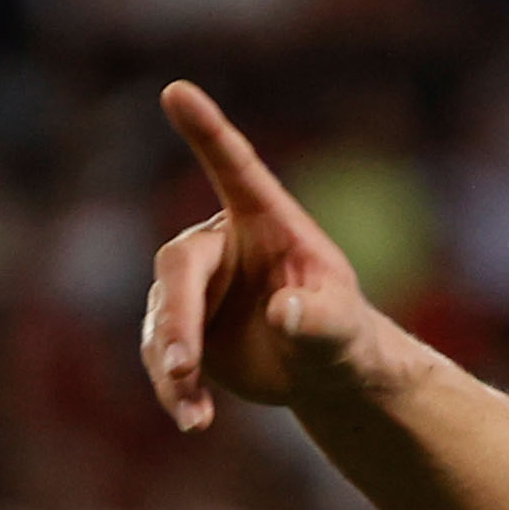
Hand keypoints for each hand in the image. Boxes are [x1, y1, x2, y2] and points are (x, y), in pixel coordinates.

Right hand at [142, 82, 388, 430]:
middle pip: (178, 269)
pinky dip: (173, 387)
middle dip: (178, 320)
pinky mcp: (181, 323)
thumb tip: (283, 311)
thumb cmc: (346, 336)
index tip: (177, 90)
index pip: (234, 168)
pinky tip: (194, 419)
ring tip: (193, 408)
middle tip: (184, 367)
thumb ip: (320, 318)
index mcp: (268, 221)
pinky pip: (162, 353)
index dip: (206, 131)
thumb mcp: (342, 331)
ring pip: (163, 317)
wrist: (327, 371)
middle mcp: (222, 243)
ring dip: (172, 364)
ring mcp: (196, 284)